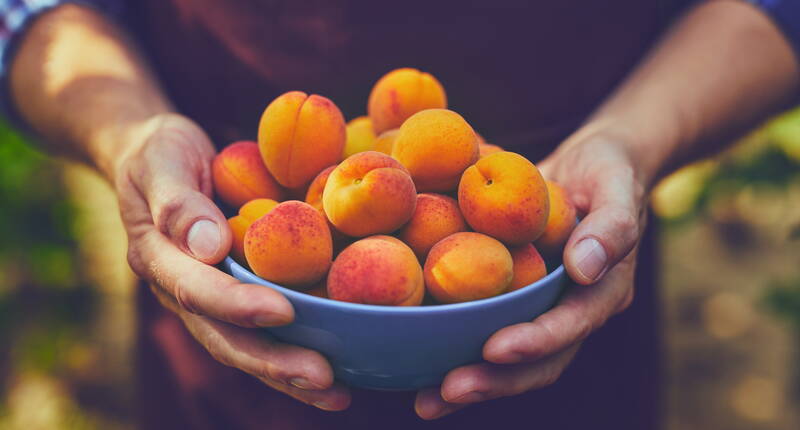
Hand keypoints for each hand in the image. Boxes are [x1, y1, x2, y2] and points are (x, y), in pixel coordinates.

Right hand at [115, 113, 350, 410]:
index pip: (196, 290)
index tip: (283, 311)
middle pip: (225, 337)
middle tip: (323, 378)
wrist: (158, 158)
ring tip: (337, 393)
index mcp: (159, 260)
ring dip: (289, 374)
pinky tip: (338, 371)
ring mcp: (210, 300)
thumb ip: (178, 203)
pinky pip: (264, 331)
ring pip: (246, 346)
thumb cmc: (160, 153)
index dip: (236, 304)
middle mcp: (183, 291)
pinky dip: (296, 351)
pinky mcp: (236, 297)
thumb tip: (210, 247)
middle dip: (273, 361)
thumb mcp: (161, 162)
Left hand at [415, 128, 646, 418]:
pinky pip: (488, 329)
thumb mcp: (616, 182)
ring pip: (511, 359)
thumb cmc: (607, 168)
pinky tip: (417, 361)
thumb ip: (612, 225)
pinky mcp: (515, 299)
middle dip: (494, 381)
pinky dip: (457, 348)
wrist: (590, 165)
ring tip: (426, 401)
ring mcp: (542, 309)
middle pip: (538, 361)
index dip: (535, 342)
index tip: (493, 350)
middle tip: (445, 392)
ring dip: (473, 381)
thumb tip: (585, 268)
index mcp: (603, 292)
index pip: (572, 326)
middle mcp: (572, 311)